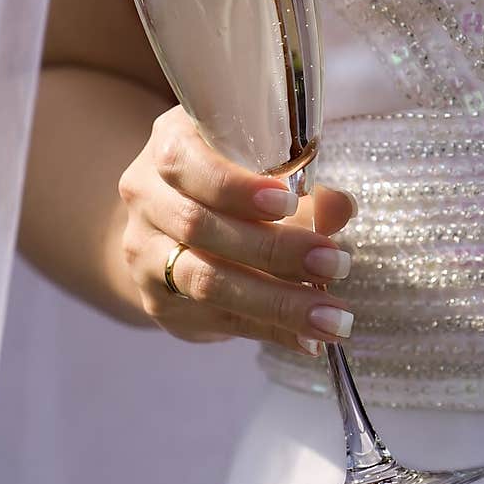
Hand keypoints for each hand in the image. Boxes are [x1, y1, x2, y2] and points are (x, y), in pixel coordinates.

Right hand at [117, 106, 355, 353]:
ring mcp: (144, 253)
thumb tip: (339, 208)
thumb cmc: (230, 187)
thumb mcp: (264, 173)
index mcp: (169, 145)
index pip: (185, 163)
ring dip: (277, 302)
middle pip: (197, 226)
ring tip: (332, 318)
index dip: (235, 186)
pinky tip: (309, 339)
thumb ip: (302, 188)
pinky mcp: (159, 301)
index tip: (288, 201)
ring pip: (205, 280)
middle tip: (336, 263)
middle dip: (273, 248)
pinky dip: (270, 330)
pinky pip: (218, 318)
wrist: (171, 230)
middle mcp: (145, 196)